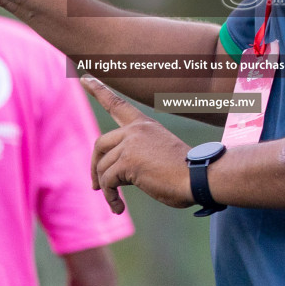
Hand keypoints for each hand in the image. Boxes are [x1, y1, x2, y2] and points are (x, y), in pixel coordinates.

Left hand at [84, 76, 192, 212]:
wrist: (199, 177)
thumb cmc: (184, 173)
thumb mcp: (158, 155)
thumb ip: (135, 156)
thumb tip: (110, 176)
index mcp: (144, 125)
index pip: (116, 103)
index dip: (99, 90)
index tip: (85, 77)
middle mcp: (135, 130)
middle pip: (99, 144)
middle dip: (94, 167)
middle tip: (95, 186)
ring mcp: (130, 144)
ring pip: (102, 167)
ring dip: (105, 188)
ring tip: (115, 203)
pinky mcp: (128, 161)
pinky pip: (108, 181)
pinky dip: (109, 197)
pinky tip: (118, 208)